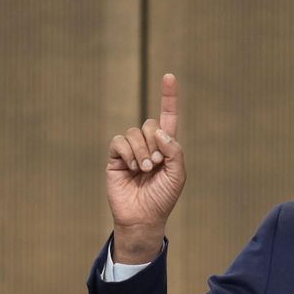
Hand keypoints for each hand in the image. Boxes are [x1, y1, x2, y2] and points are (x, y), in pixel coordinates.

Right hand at [106, 74, 185, 262]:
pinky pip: (119, 142)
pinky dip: (127, 152)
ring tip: (145, 170)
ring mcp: (131, 151)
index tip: (169, 76)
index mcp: (167, 147)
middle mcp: (148, 145)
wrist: (144, 217)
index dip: (168, 97)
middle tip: (157, 164)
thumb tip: (160, 133)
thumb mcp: (178, 174)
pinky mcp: (115, 158)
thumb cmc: (163, 197)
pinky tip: (132, 168)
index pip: (168, 117)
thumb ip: (175, 150)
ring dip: (142, 152)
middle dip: (155, 143)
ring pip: (134, 133)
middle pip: (150, 124)